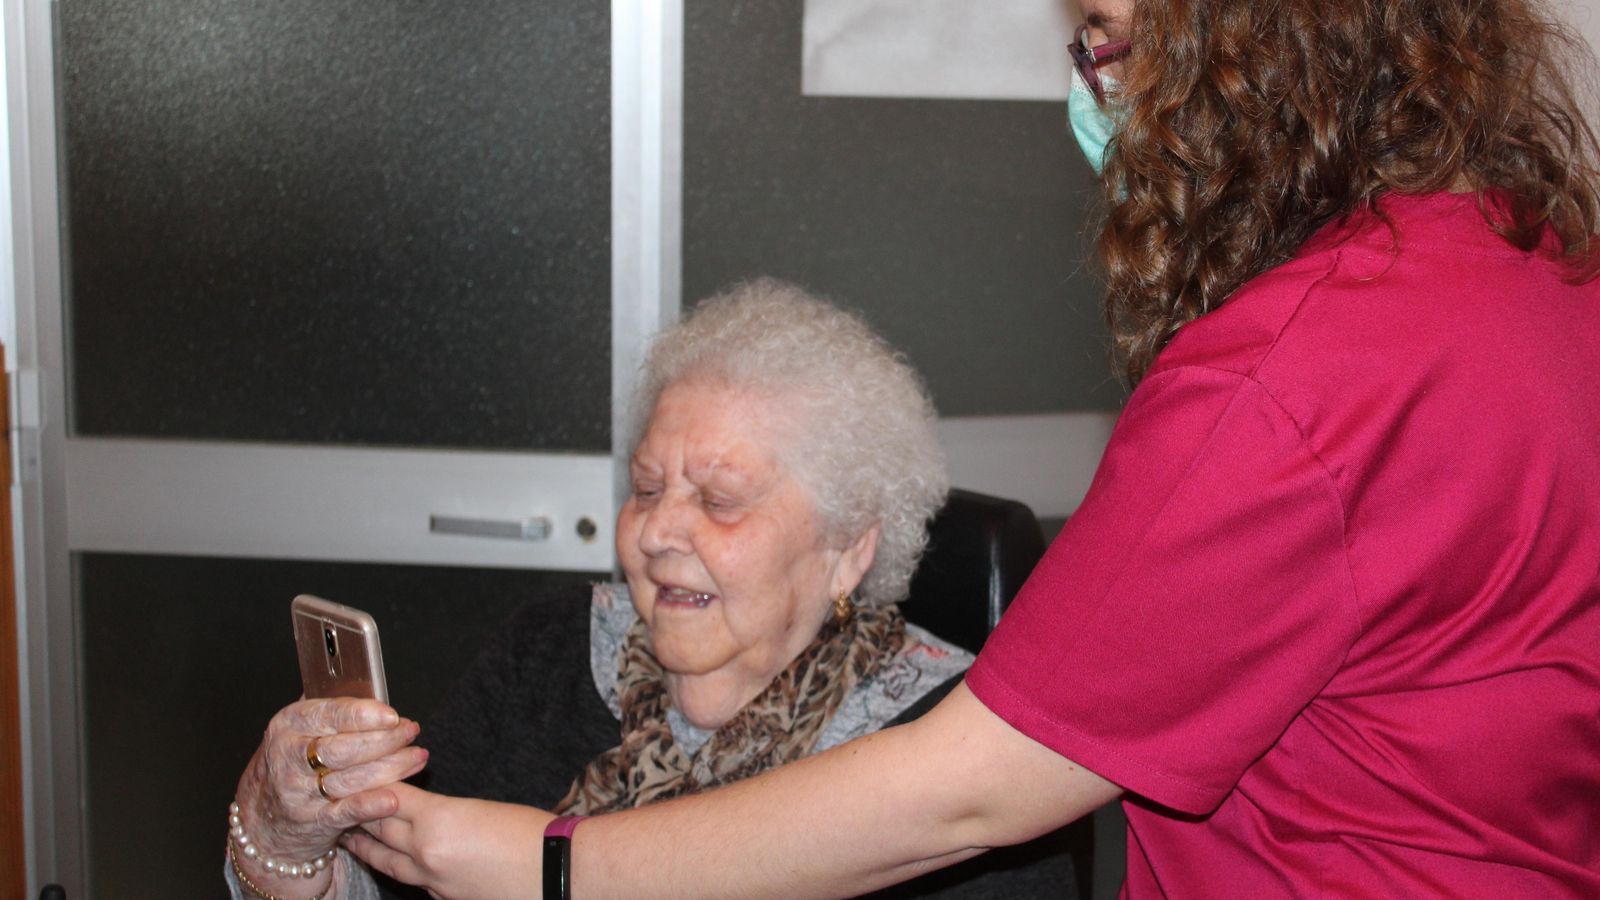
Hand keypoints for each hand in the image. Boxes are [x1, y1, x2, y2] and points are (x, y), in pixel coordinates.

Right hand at [234, 697, 427, 865]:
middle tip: (411, 732)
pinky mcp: (312, 820)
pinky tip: (394, 798)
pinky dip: (370, 805)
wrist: (266, 814)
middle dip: (385, 740)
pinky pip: (345, 811)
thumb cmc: (295, 760)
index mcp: (289, 724)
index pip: (330, 715)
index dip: (365, 715)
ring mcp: (299, 791)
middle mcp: (290, 757)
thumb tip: (374, 690)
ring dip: (391, 768)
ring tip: (417, 757)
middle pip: (345, 748)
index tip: (393, 715)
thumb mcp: (301, 727)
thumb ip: (332, 709)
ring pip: (352, 779)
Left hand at [343, 782, 552, 899]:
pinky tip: (395, 861)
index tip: (356, 774)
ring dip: (365, 845)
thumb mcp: (483, 808)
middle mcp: (425, 853)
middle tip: (339, 799)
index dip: (370, 784)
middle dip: (358, 812)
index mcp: (437, 821)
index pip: (388, 797)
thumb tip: (425, 813)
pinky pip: (411, 881)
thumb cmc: (532, 833)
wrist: (558, 872)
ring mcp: (432, 882)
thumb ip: (444, 810)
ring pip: (386, 861)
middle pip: (378, 828)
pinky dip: (397, 867)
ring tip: (349, 834)